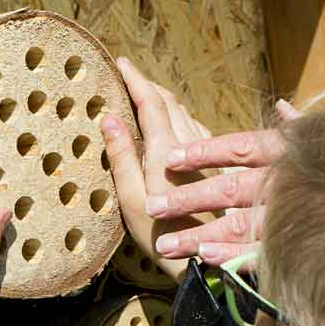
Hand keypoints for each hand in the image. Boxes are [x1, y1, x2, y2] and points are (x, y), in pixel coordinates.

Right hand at [100, 56, 215, 280]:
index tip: (120, 62)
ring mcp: (208, 155)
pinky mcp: (217, 167)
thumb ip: (121, 157)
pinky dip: (177, 116)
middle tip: (128, 77)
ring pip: (186, 113)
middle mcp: (193, 145)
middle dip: (148, 84)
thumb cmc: (162, 236)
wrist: (206, 263)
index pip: (151, 101)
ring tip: (144, 96)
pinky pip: (196, 128)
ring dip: (164, 100)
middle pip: (170, 102)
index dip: (135, 79)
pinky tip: (171, 124)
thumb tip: (107, 117)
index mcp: (168, 150)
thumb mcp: (131, 200)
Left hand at [147, 98, 298, 264]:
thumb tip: (282, 109)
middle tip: (152, 206)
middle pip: (227, 188)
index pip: (237, 148)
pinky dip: (231, 257)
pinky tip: (204, 260)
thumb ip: (300, 128)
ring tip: (164, 245)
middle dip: (186, 197)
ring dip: (197, 235)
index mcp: (287, 152)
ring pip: (236, 225)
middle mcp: (284, 181)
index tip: (170, 156)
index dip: (201, 150)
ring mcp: (291, 214)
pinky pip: (260, 253)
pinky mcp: (300, 245)